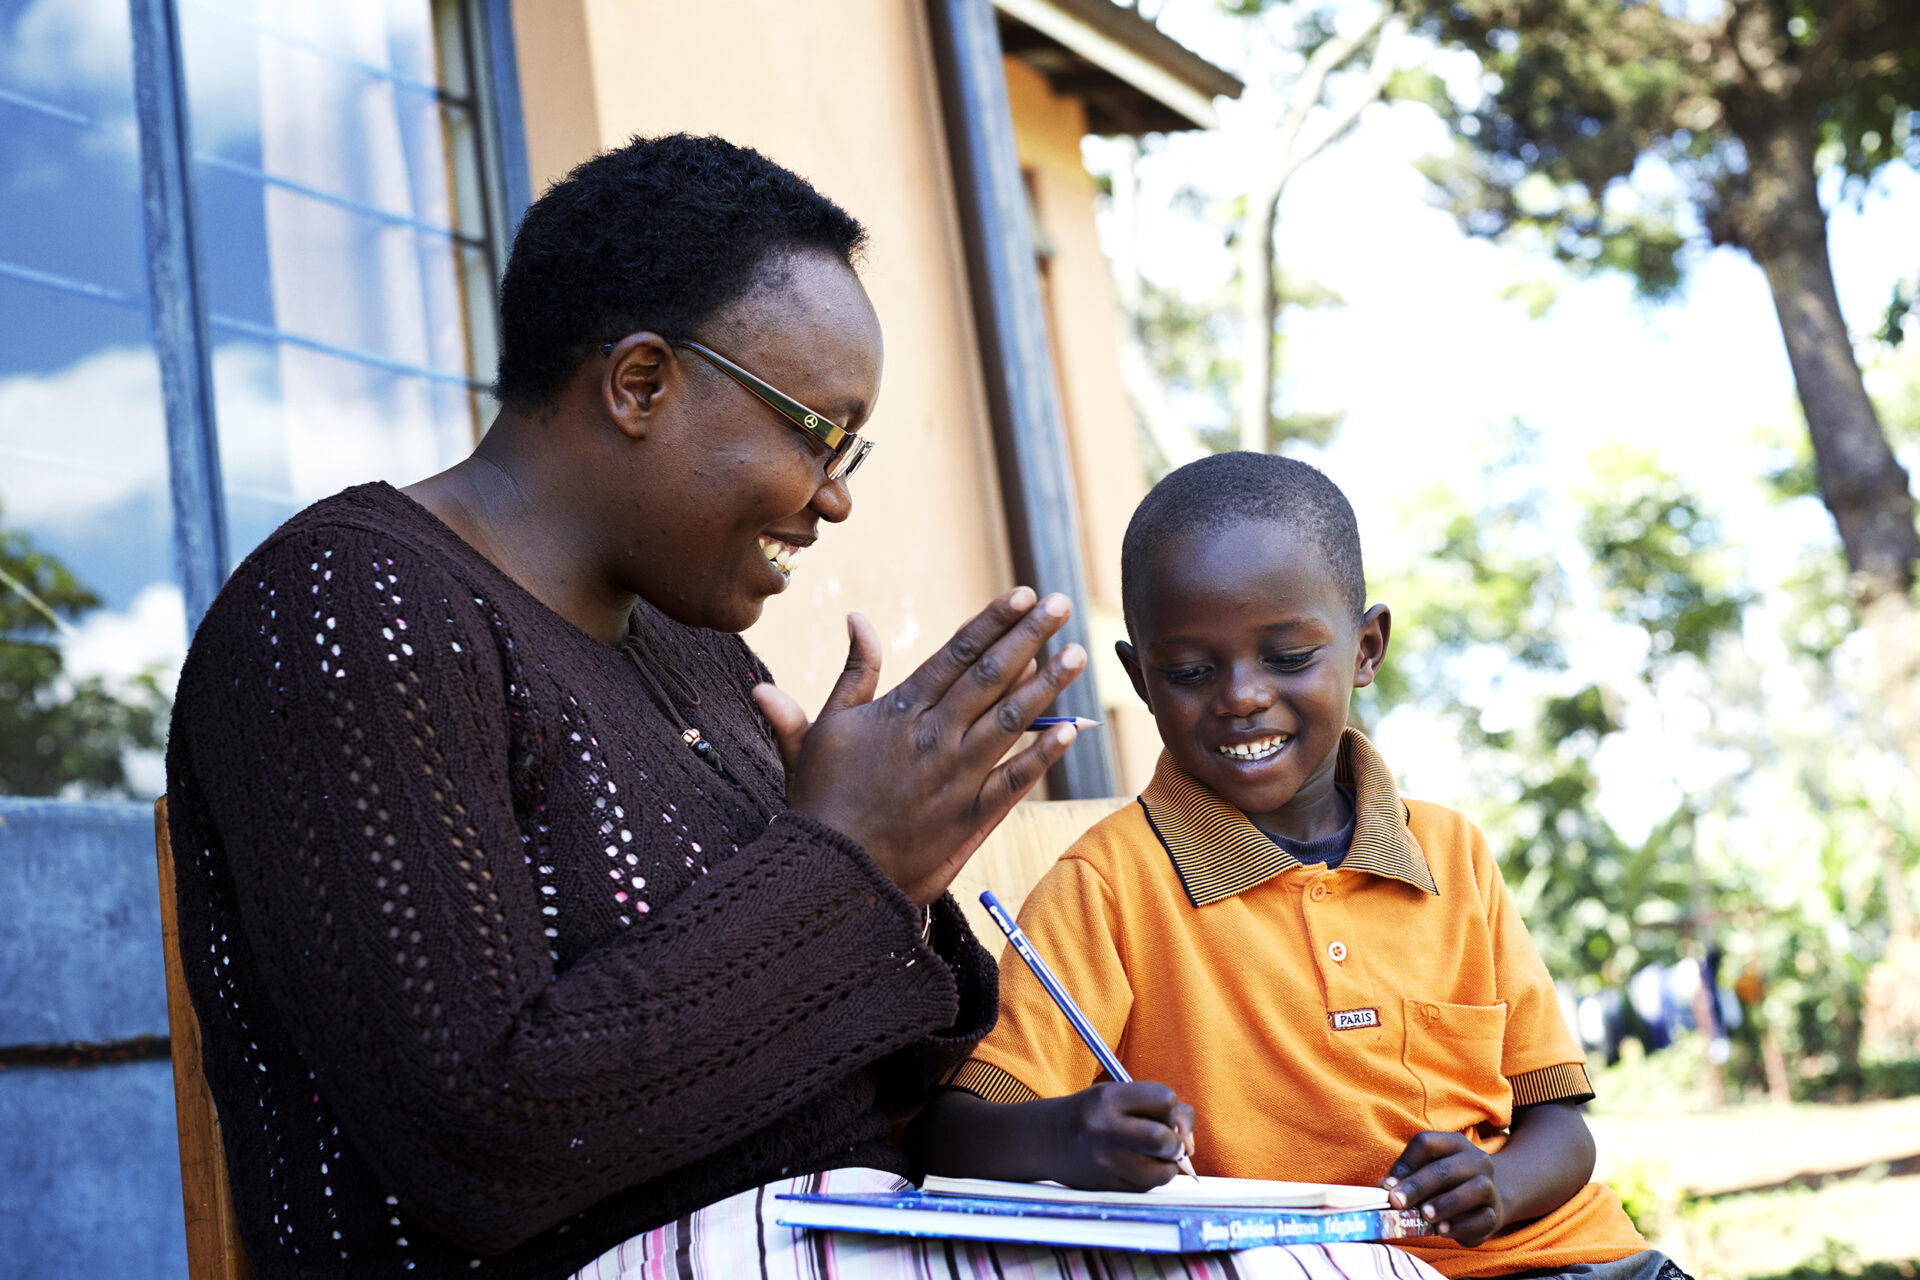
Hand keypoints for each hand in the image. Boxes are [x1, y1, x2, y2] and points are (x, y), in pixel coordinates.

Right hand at [752, 587, 1086, 905]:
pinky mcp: (969, 816)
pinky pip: (1014, 780)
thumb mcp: (824, 726)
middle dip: (1029, 636)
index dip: (993, 622)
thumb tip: (857, 617)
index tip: (1023, 594)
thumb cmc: (822, 797)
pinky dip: (1043, 755)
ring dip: (1047, 686)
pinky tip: (1071, 729)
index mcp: (900, 710)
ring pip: (1010, 721)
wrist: (829, 870)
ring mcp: (955, 776)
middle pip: (991, 676)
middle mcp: (934, 737)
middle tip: (1061, 604)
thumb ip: (852, 671)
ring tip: (1076, 655)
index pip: (957, 653)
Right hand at [1045, 1081, 1196, 1192]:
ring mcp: (1104, 1160)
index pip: (1165, 1099)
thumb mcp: (1117, 1095)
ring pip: (1162, 1172)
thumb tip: (1190, 1145)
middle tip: (1164, 1142)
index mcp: (1109, 1097)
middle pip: (1164, 1139)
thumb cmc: (1089, 1114)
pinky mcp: (1106, 1185)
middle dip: (1174, 1143)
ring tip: (1148, 1156)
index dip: (1171, 1109)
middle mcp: (1105, 1128)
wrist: (1045, 1140)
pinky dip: (1149, 1178)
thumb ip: (1159, 1108)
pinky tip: (1131, 1167)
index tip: (1160, 1115)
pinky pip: (1147, 1188)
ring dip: (1165, 1166)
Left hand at [1382, 1131, 1502, 1245]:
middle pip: (1446, 1169)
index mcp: (1453, 1143)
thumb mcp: (1425, 1173)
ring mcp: (1489, 1187)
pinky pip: (1483, 1219)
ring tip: (1425, 1215)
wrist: (1485, 1200)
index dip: (1404, 1164)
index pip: (1426, 1143)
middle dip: (1418, 1186)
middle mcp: (1476, 1161)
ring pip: (1474, 1190)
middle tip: (1397, 1202)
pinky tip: (1442, 1230)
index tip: (1387, 1186)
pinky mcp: (1494, 1214)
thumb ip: (1405, 1178)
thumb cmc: (1444, 1185)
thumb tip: (1384, 1189)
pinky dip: (1461, 1225)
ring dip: (1445, 1204)